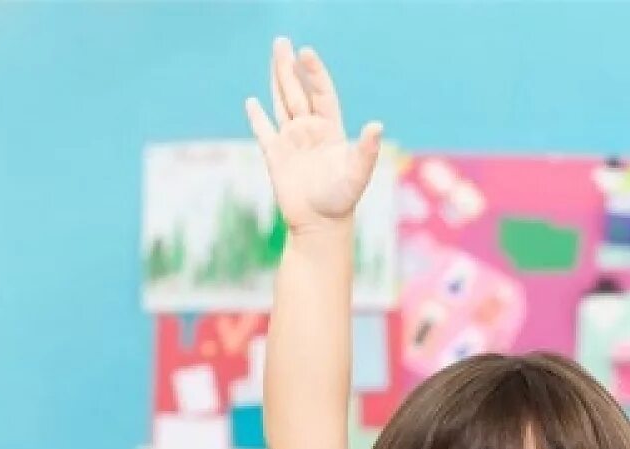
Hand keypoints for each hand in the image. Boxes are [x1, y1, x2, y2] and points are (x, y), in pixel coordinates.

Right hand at [244, 38, 383, 231]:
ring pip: (282, 104)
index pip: (321, 93)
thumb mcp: (358, 173)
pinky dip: (257, 117)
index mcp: (330, 130)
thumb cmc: (343, 200)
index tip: (306, 52)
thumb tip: (377, 125)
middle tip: (282, 42)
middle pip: (298, 92)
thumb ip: (367, 148)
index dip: (315, 73)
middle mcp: (311, 132)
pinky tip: (252, 102)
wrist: (321, 225)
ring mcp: (292, 142)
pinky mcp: (275, 156)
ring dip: (275, 81)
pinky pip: (264, 131)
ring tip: (273, 57)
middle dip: (290, 67)